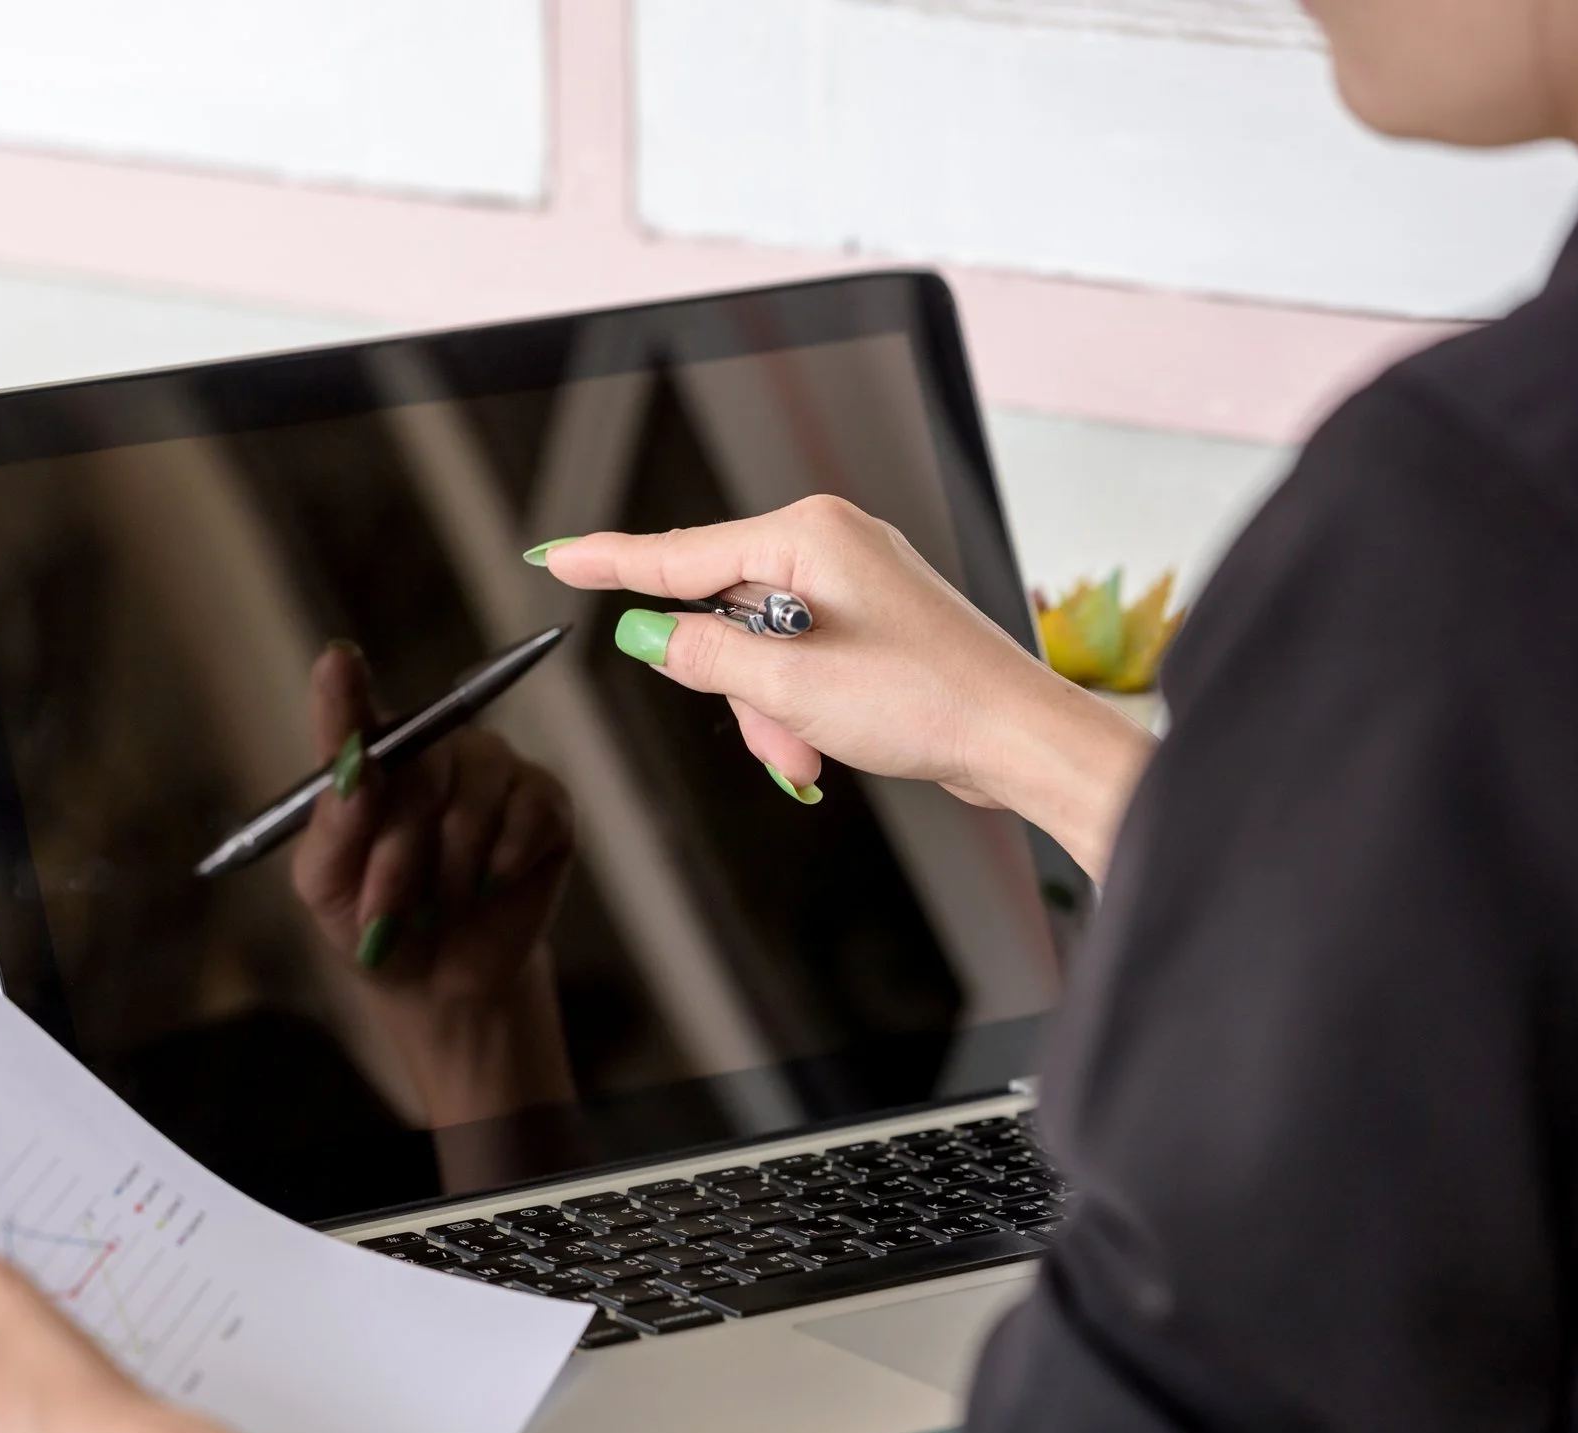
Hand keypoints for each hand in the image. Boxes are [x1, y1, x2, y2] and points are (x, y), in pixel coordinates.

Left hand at [290, 641, 573, 1004]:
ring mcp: (492, 770)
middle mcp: (433, 749)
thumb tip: (355, 773)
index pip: (355, 719)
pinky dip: (504, 862)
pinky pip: (529, 815)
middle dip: (398, 855)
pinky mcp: (545, 802)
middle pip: (419, 772)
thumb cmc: (374, 923)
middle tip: (384, 916)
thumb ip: (334, 830)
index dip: (345, 692)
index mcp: (369, 761)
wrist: (442, 981)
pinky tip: (489, 886)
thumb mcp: (328, 889)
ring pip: (474, 799)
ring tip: (439, 908)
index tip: (337, 660)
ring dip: (451, 870)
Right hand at [534, 498, 1153, 877]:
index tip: (558, 555)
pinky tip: (824, 741)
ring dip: (768, 709)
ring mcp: (854, 579)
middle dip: (734, 686)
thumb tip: (653, 636)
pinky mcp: (871, 618)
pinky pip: (798, 655)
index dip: (611, 562)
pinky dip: (797, 704)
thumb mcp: (792, 687)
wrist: (1019, 736)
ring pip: (759, 645)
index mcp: (809, 536)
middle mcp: (831, 543)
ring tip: (807, 752)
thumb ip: (706, 657)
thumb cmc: (932, 701)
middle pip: (722, 610)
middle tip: (772, 737)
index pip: (681, 552)